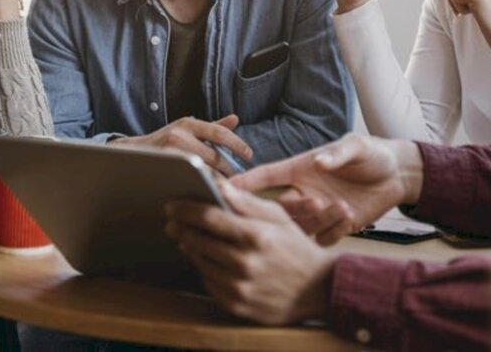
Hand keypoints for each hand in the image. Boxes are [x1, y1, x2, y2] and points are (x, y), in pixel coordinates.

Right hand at [110, 115, 251, 176]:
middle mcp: (179, 134)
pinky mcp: (163, 168)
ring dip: (218, 181)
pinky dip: (202, 186)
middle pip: (214, 157)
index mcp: (188, 124)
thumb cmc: (164, 142)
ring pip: (203, 171)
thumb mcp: (186, 129)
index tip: (249, 155)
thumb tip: (235, 119)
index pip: (220, 133)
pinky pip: (189, 180)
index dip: (237, 144)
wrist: (130, 153)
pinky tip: (209, 192)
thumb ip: (212, 127)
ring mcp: (170, 152)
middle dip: (229, 171)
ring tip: (229, 189)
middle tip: (240, 181)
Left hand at [165, 182, 335, 324]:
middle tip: (172, 221)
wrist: (318, 289)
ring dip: (190, 248)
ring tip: (187, 238)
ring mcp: (240, 287)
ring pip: (200, 263)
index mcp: (255, 236)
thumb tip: (218, 184)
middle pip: (199, 241)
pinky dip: (205, 269)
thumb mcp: (278, 217)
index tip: (172, 205)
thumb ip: (246, 201)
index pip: (209, 218)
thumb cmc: (295, 247)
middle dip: (181, 228)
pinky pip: (209, 283)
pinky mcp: (237, 305)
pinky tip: (207, 260)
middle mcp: (245, 263)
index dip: (185, 209)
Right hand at [231, 133, 422, 244]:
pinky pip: (323, 238)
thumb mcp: (357, 146)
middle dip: (288, 209)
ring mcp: (318, 211)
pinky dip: (333, 231)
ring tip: (340, 206)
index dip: (244, 182)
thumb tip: (320, 162)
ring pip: (300, 226)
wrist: (397, 175)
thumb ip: (337, 154)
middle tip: (313, 202)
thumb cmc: (372, 154)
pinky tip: (350, 217)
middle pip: (279, 207)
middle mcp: (304, 191)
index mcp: (301, 168)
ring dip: (316, 220)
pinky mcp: (335, 227)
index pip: (266, 176)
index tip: (221, 189)